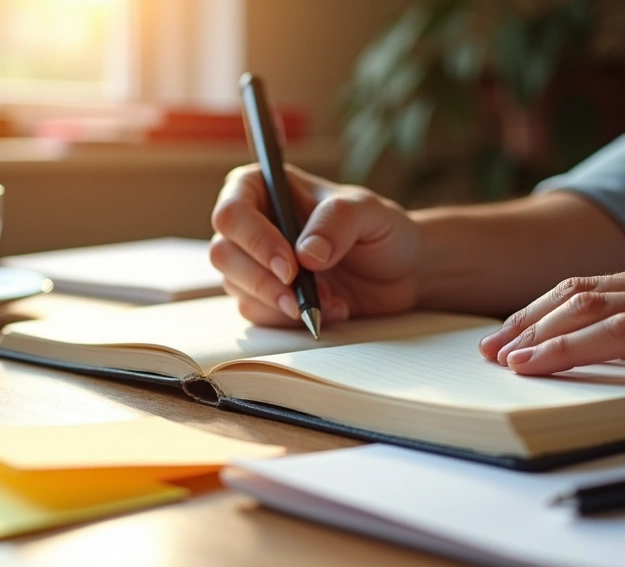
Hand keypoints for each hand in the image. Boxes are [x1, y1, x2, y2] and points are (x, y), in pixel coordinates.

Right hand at [210, 164, 420, 325]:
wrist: (401, 272)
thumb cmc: (380, 229)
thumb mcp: (369, 212)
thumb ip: (338, 221)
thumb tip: (306, 253)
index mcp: (266, 189)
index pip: (232, 211)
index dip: (254, 240)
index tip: (289, 266)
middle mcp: (253, 225)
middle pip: (223, 254)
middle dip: (262, 280)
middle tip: (300, 295)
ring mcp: (255, 264)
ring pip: (236, 288)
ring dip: (283, 303)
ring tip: (331, 299)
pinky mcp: (266, 298)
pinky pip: (259, 314)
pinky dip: (293, 319)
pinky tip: (328, 309)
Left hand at [479, 255, 624, 420]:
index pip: (595, 287)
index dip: (542, 309)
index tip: (507, 335)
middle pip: (581, 290)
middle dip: (525, 318)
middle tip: (485, 347)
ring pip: (594, 305)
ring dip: (536, 331)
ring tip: (499, 357)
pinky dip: (572, 346)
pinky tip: (540, 363)